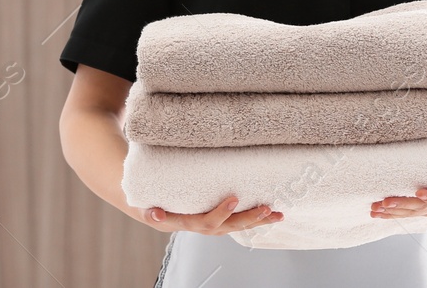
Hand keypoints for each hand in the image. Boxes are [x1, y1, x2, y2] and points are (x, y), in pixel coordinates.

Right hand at [138, 195, 284, 234]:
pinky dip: (257, 218)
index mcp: (189, 223)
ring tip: (278, 214)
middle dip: (249, 218)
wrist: (156, 213)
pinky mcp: (220, 220)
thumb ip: (151, 213)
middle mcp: (204, 227)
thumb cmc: (153, 206)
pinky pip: (240, 221)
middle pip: (230, 226)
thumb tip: (153, 214)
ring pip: (239, 225)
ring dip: (259, 220)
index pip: (207, 221)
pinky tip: (273, 213)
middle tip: (266, 208)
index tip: (233, 199)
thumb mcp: (148, 209)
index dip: (221, 212)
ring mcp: (214, 225)